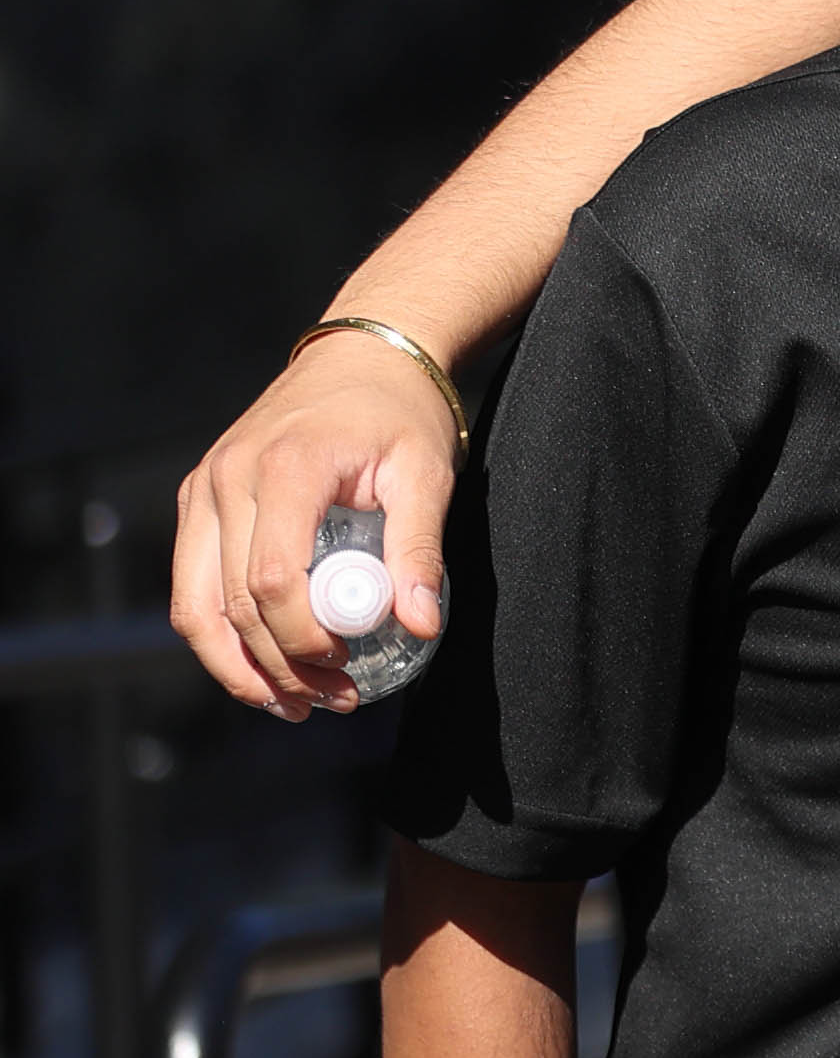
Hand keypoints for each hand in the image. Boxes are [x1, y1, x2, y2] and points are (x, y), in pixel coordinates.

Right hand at [173, 330, 464, 719]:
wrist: (362, 355)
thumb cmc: (400, 412)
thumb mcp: (427, 474)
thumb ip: (419, 550)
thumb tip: (419, 626)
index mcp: (284, 469)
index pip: (271, 578)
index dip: (301, 638)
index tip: (345, 666)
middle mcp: (227, 479)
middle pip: (228, 602)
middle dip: (276, 667)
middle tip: (332, 701)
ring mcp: (203, 489)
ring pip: (193, 603)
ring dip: (236, 666)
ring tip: (292, 703)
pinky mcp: (200, 499)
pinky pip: (193, 582)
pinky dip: (220, 633)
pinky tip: (263, 666)